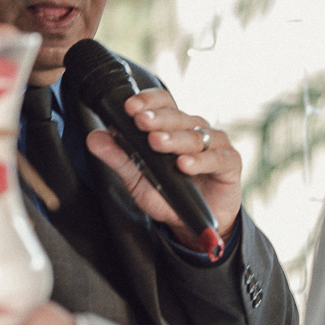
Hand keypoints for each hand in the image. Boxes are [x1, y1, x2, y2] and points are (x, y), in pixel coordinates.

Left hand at [85, 88, 241, 249]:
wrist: (193, 223)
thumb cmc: (167, 195)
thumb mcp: (137, 179)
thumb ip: (118, 157)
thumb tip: (94, 138)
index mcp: (172, 126)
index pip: (162, 103)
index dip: (148, 100)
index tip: (130, 107)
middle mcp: (194, 129)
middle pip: (177, 116)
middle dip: (157, 118)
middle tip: (140, 120)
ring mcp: (214, 144)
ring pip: (195, 135)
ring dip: (174, 138)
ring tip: (157, 143)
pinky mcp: (230, 163)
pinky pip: (217, 157)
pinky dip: (201, 161)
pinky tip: (184, 164)